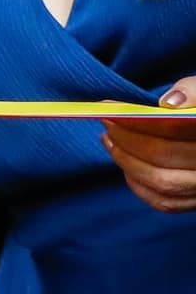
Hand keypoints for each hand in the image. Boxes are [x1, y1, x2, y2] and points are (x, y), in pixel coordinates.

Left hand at [103, 78, 195, 212]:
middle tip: (107, 124)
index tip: (110, 110)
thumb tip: (167, 103)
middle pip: (163, 156)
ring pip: (162, 183)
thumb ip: (192, 91)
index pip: (174, 128)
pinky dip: (139, 185)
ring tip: (110, 141)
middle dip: (126, 139)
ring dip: (127, 162)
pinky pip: (164, 202)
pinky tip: (127, 166)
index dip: (137, 119)